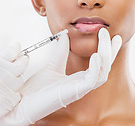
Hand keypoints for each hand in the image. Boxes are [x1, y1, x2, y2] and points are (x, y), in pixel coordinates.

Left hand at [0, 28, 121, 125]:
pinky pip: (93, 80)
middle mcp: (83, 84)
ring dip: (106, 53)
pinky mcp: (76, 92)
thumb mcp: (52, 65)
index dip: (107, 49)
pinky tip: (96, 55)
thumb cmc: (37, 89)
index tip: (111, 35)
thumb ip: (61, 51)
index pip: (100, 63)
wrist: (23, 102)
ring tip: (104, 38)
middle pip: (105, 66)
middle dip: (110, 49)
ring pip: (103, 71)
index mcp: (80, 78)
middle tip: (110, 33)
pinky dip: (96, 67)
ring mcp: (81, 88)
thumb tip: (65, 36)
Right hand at [0, 43, 28, 125]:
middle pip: (22, 64)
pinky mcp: (7, 102)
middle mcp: (1, 74)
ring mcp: (6, 88)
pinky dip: (12, 96)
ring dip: (15, 81)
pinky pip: (17, 96)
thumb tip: (8, 55)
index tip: (18, 49)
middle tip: (19, 63)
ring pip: (20, 80)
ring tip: (3, 84)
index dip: (17, 50)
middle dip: (21, 63)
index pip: (13, 51)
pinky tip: (1, 96)